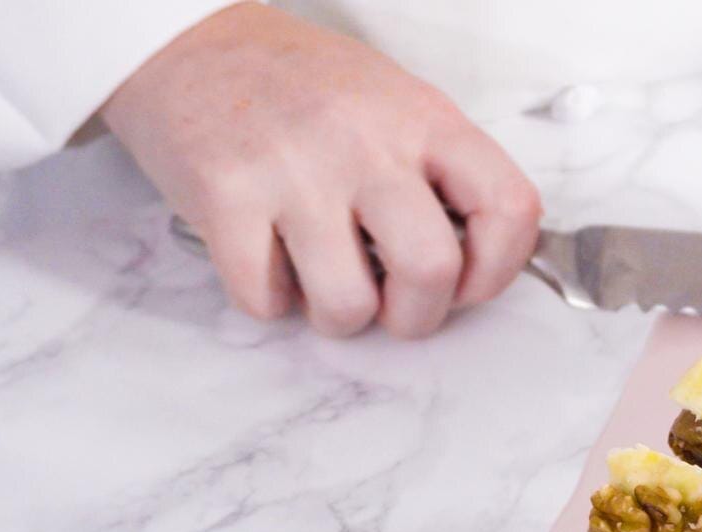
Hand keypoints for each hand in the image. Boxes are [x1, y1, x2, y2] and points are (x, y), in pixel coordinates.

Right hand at [101, 3, 540, 338]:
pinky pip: (266, 299)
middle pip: (431, 271)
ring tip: (325, 281)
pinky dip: (271, 300)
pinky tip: (271, 259)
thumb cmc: (303, 88)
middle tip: (394, 306)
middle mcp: (367, 143)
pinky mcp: (226, 197)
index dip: (498, 269)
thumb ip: (444, 175)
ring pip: (348, 304)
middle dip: (416, 317)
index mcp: (425, 120)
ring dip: (340, 317)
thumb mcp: (397, 105)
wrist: (192, 44)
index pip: (509, 207)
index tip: (469, 283)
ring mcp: (295, 170)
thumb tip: (480, 264)